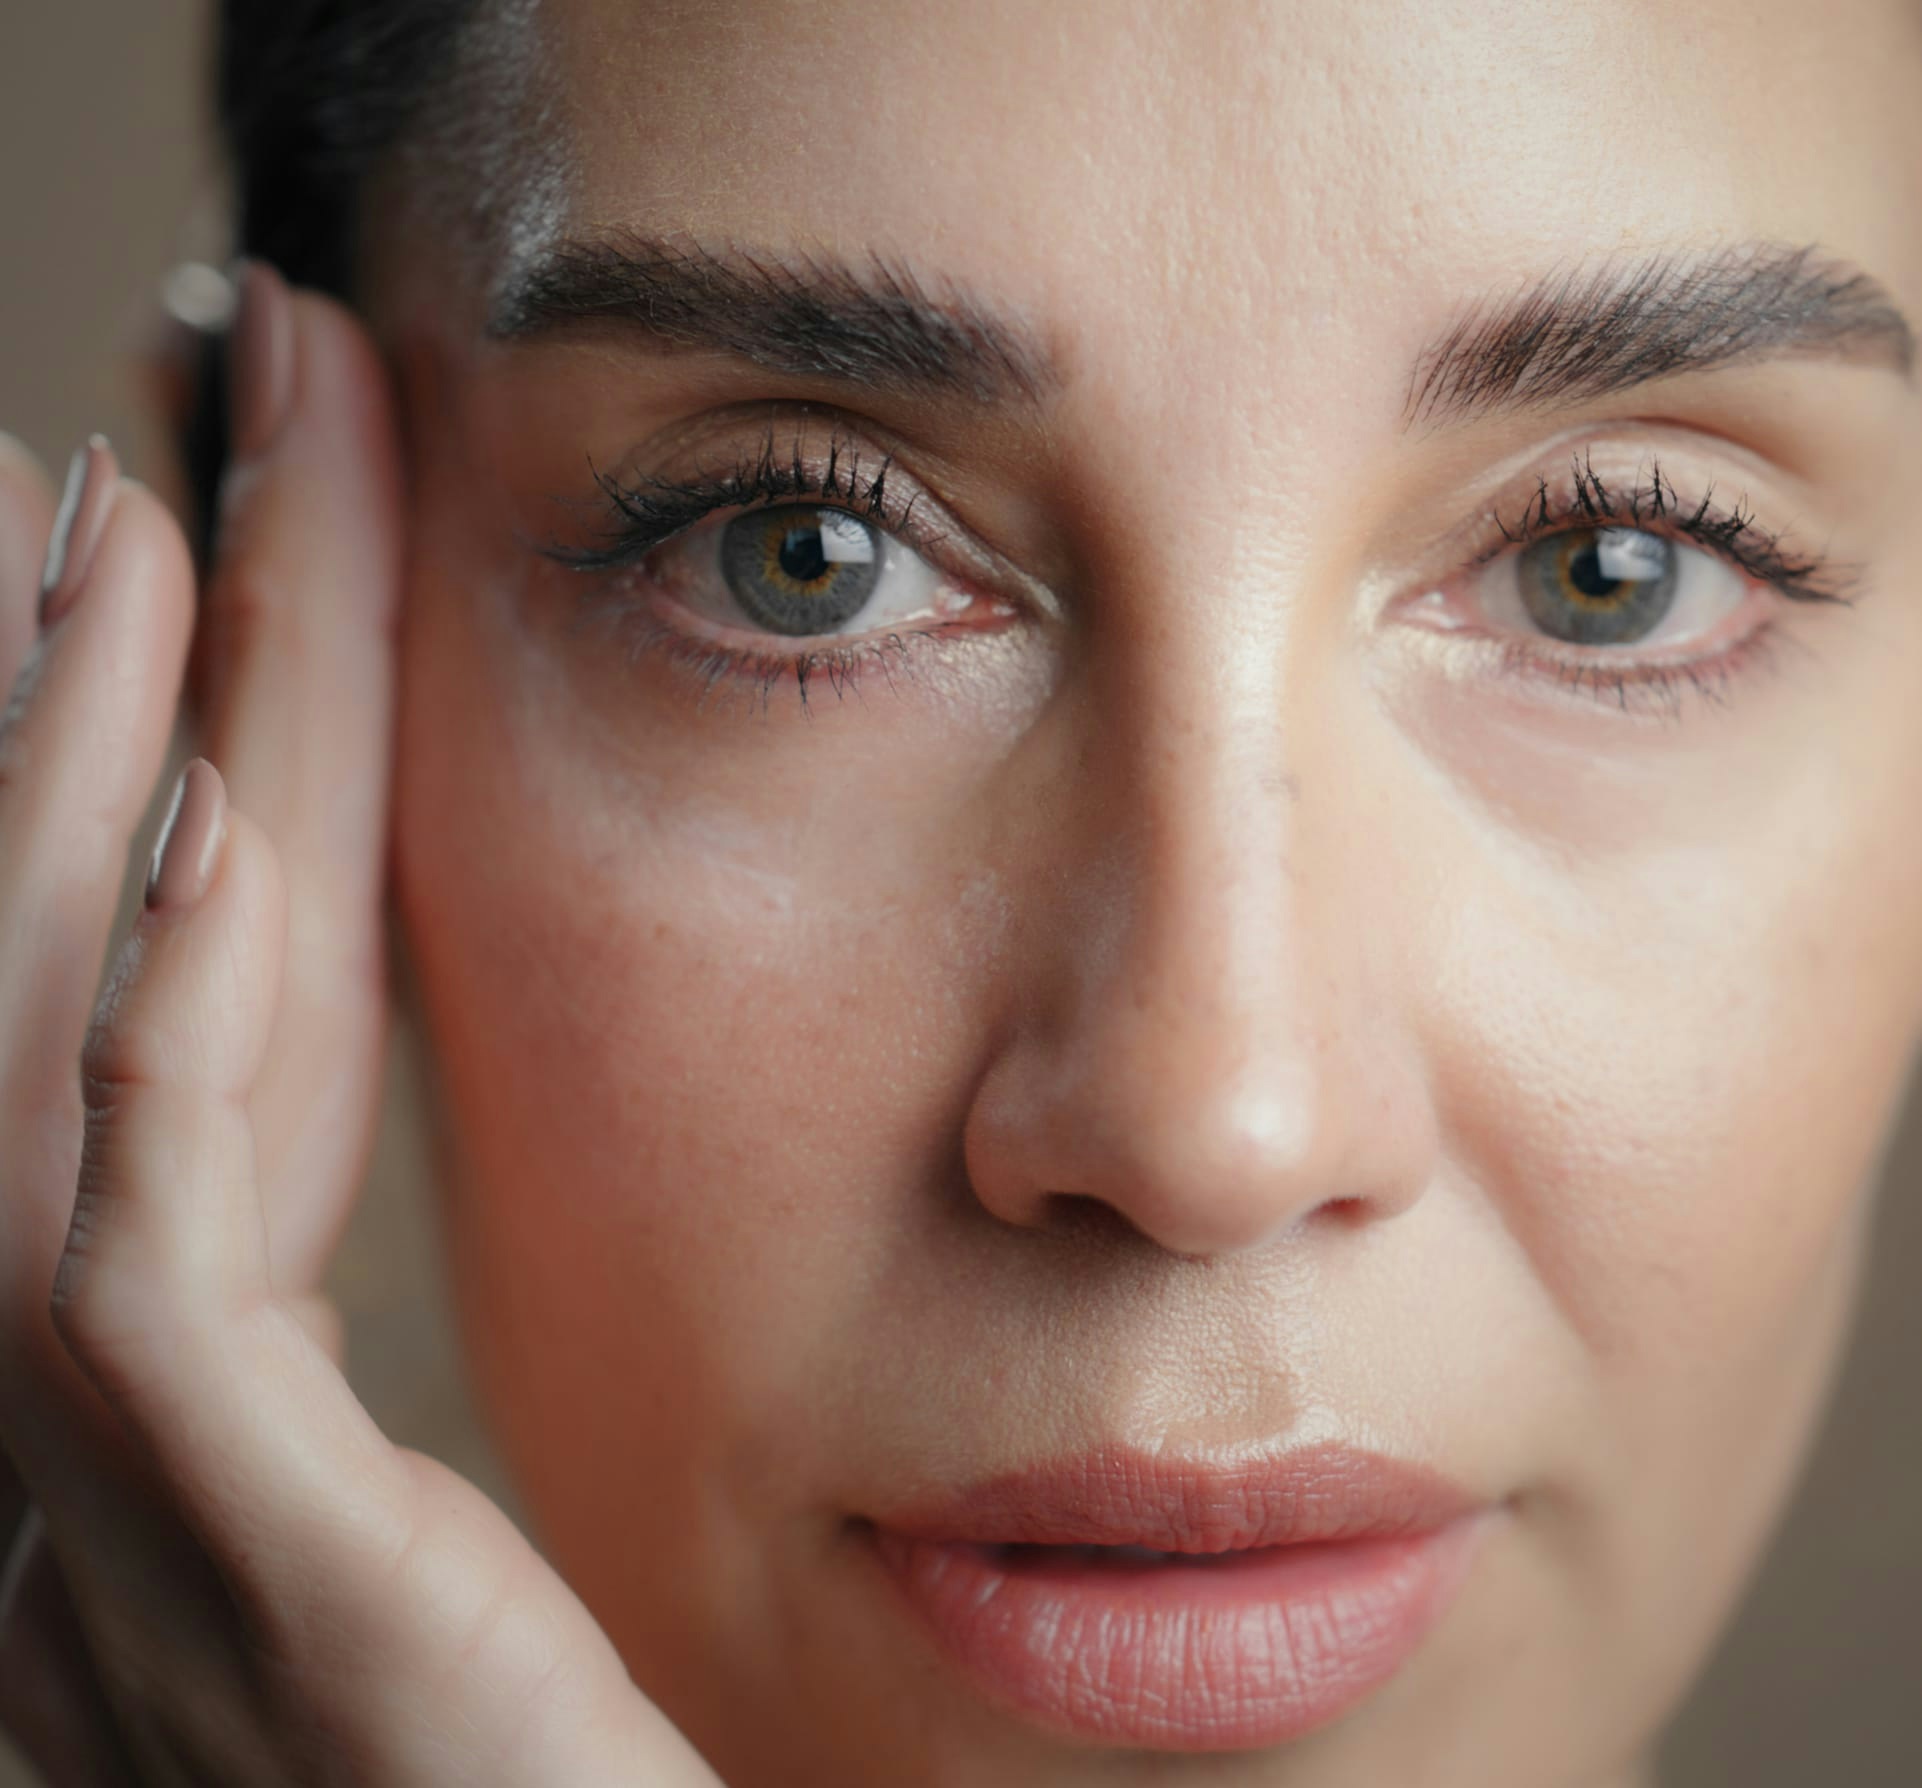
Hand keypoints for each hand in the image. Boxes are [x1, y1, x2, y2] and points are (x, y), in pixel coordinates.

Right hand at [0, 268, 723, 1786]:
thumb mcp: (494, 1590)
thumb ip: (425, 1445)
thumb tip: (409, 1291)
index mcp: (214, 1425)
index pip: (198, 1032)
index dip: (182, 789)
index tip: (204, 569)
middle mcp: (102, 1451)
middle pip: (89, 994)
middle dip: (92, 716)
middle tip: (115, 455)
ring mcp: (123, 1521)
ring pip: (52, 1069)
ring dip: (84, 786)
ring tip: (129, 524)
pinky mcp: (240, 1576)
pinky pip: (142, 1256)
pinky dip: (152, 1027)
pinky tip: (191, 825)